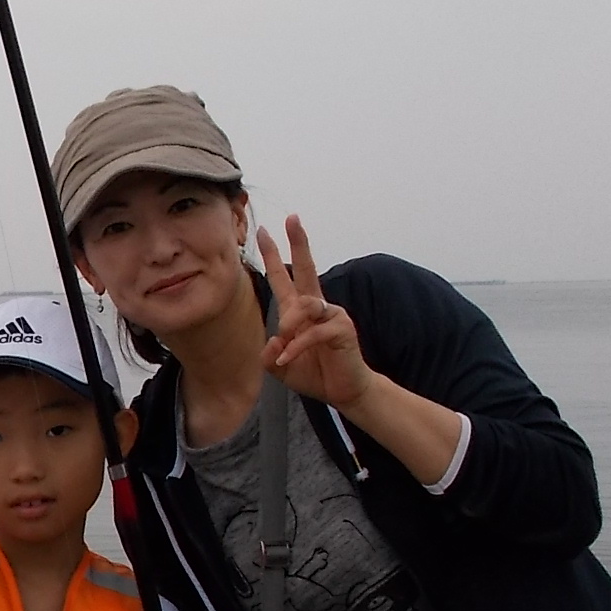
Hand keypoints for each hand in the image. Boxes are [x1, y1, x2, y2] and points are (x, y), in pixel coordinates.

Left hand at [257, 215, 374, 412]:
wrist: (345, 392)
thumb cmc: (316, 374)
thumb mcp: (282, 368)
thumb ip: (270, 356)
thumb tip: (273, 339)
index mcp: (300, 311)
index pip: (285, 277)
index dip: (274, 256)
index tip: (265, 232)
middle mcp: (317, 307)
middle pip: (307, 268)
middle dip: (299, 243)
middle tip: (292, 218)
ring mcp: (332, 315)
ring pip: (305, 304)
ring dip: (290, 324)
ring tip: (284, 343)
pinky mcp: (342, 329)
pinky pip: (314, 332)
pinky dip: (297, 346)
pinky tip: (288, 358)